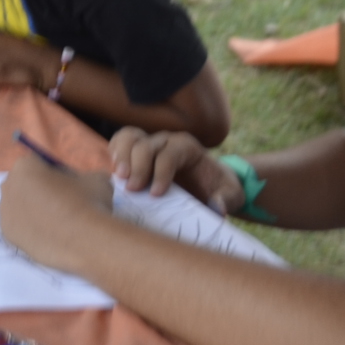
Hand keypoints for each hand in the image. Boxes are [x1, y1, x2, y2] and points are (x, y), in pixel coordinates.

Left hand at [0, 154, 116, 274]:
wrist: (83, 240)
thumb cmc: (87, 202)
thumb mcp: (97, 179)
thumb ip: (87, 176)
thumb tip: (91, 180)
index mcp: (25, 166)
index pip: (38, 163)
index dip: (55, 173)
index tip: (68, 185)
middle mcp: (8, 186)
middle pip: (25, 184)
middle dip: (40, 191)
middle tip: (63, 204)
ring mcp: (5, 212)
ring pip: (21, 207)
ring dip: (35, 211)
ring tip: (58, 223)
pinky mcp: (7, 234)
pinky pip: (20, 227)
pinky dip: (32, 230)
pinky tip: (50, 235)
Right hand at [110, 127, 238, 212]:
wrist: (210, 183)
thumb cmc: (218, 188)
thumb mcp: (231, 194)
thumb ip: (227, 199)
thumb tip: (217, 208)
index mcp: (188, 147)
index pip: (169, 154)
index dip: (161, 172)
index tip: (156, 194)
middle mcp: (166, 141)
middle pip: (146, 144)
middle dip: (138, 166)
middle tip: (133, 190)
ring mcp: (150, 144)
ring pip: (129, 137)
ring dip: (121, 156)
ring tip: (119, 179)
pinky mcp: (137, 153)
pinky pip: (120, 142)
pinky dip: (114, 153)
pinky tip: (113, 172)